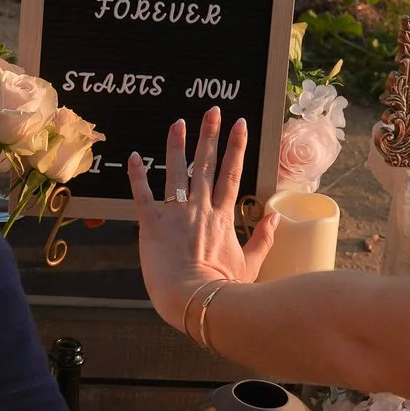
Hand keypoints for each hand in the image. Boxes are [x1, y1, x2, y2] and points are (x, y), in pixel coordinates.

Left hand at [127, 107, 279, 332]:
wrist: (192, 299)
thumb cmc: (222, 288)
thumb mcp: (250, 264)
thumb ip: (263, 239)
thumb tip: (275, 218)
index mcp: (223, 217)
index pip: (232, 173)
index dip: (237, 147)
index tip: (240, 125)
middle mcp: (200, 208)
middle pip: (206, 164)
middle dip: (210, 135)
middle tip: (212, 111)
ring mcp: (175, 213)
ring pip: (177, 171)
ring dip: (177, 145)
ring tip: (178, 122)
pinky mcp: (152, 223)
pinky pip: (143, 194)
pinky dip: (138, 174)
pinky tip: (134, 156)